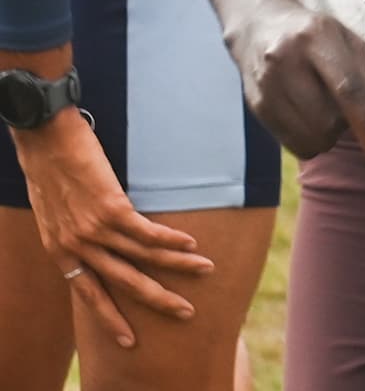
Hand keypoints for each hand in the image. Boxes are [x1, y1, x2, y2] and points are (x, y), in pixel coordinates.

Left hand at [10, 109, 211, 349]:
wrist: (45, 139)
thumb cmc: (48, 167)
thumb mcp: (52, 211)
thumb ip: (73, 231)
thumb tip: (97, 239)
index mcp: (60, 251)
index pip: (89, 294)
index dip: (110, 319)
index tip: (128, 340)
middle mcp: (76, 247)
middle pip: (122, 283)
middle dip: (155, 300)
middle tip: (183, 313)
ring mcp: (93, 230)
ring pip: (142, 258)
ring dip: (177, 266)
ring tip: (204, 270)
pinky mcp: (110, 209)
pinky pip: (147, 232)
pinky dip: (171, 240)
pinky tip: (192, 244)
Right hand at [225, 0, 364, 159]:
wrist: (260, 27)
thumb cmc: (313, 35)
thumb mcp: (343, 37)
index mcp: (317, 37)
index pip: (348, 88)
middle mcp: (286, 60)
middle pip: (327, 119)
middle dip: (344, 126)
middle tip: (346, 111)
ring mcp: (266, 85)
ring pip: (308, 137)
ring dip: (326, 136)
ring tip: (326, 112)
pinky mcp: (256, 106)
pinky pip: (291, 143)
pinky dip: (307, 139)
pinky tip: (308, 117)